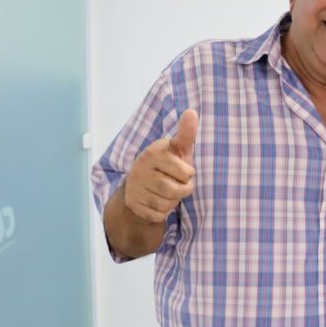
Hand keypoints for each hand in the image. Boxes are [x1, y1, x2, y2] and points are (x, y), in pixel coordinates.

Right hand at [124, 109, 197, 223]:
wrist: (140, 185)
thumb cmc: (167, 164)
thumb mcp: (178, 148)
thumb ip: (186, 133)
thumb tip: (192, 112)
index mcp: (153, 152)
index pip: (187, 173)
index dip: (188, 174)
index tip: (180, 168)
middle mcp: (140, 168)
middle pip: (177, 190)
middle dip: (182, 190)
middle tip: (176, 183)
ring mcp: (135, 187)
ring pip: (168, 204)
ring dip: (172, 201)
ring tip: (166, 191)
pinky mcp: (133, 204)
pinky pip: (158, 215)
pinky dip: (162, 212)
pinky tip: (156, 201)